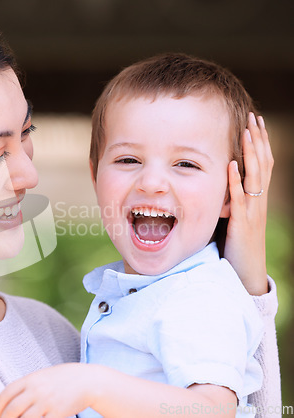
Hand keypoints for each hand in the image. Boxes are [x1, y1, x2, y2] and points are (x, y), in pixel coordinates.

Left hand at [0, 363, 94, 417]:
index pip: (6, 394)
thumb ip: (27, 386)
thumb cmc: (64, 379)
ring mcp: (47, 402)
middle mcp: (36, 390)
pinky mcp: (57, 413)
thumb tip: (10, 400)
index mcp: (31, 379)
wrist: (88, 381)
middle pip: (12, 410)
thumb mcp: (43, 377)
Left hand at [224, 112, 273, 294]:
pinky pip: (240, 198)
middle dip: (257, 140)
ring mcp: (252, 211)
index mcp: (257, 197)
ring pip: (254, 176)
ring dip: (250, 153)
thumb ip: (230, 198)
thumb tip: (217, 180)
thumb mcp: (235, 216)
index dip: (259, 142)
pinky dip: (236, 181)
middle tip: (253, 117)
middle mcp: (258, 200)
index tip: (254, 121)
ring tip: (247, 132)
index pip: (261, 164)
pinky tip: (233, 164)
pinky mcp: (242, 223)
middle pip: (261, 164)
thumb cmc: (237, 243)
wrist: (246, 270)